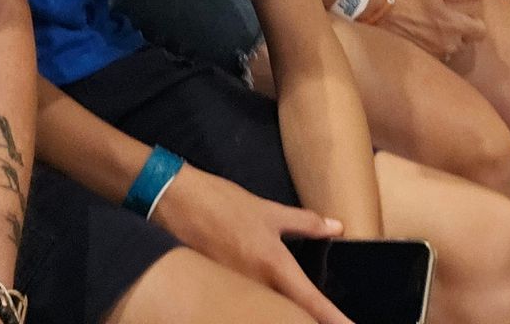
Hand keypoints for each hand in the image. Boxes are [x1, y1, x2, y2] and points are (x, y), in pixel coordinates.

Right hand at [151, 166, 353, 323]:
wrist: (172, 199)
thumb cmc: (221, 202)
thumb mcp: (267, 210)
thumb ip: (305, 222)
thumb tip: (337, 227)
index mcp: (274, 265)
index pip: (311, 303)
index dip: (334, 320)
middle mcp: (255, 286)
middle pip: (287, 317)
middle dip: (303, 319)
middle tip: (321, 317)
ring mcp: (233, 293)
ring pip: (263, 315)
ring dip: (276, 315)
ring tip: (290, 310)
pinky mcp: (214, 294)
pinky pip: (240, 309)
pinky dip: (253, 310)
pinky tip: (257, 304)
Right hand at [377, 0, 489, 61]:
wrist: (380, 11)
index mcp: (456, 26)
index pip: (481, 31)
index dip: (475, 22)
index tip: (465, 15)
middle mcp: (449, 44)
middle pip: (466, 42)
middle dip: (461, 32)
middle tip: (445, 19)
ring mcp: (435, 53)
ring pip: (450, 49)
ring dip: (446, 40)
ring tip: (432, 28)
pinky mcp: (423, 57)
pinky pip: (436, 55)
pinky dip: (433, 46)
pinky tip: (422, 36)